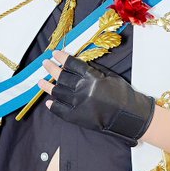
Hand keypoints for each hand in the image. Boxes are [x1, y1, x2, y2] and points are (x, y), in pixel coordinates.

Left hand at [38, 50, 154, 145]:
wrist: (129, 116)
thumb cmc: (123, 95)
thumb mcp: (110, 76)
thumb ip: (94, 71)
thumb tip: (79, 66)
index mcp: (91, 76)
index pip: (72, 64)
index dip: (62, 58)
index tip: (55, 53)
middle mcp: (82, 88)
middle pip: (61, 76)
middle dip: (51, 68)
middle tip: (45, 64)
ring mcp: (77, 103)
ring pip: (57, 91)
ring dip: (47, 86)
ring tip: (40, 81)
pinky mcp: (76, 116)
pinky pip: (60, 110)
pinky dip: (53, 106)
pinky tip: (48, 102)